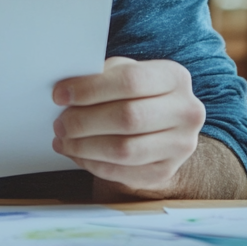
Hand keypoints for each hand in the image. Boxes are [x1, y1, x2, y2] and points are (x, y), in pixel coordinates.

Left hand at [51, 56, 205, 193]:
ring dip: (84, 147)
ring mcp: (180, 145)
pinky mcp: (166, 172)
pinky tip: (78, 154)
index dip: (91, 89)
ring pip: (124, 150)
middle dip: (84, 121)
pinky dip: (93, 164)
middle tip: (60, 122)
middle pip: (128, 118)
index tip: (60, 95)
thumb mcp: (123, 73)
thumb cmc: (135, 94)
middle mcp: (186, 112)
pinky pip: (123, 173)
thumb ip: (101, 76)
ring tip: (64, 139)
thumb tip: (67, 91)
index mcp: (175, 78)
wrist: (159, 127)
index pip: (130, 81)